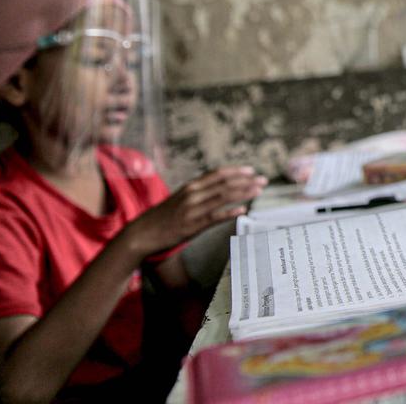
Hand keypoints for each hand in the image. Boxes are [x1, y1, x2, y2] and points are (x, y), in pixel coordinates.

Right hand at [122, 166, 266, 256]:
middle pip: (224, 183)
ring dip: (244, 192)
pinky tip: (243, 210)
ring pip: (223, 197)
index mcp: (191, 186)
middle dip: (246, 181)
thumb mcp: (181, 198)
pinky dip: (230, 212)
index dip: (236, 171)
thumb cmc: (164, 217)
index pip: (217, 174)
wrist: (142, 233)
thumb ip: (199, 192)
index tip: (251, 171)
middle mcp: (192, 194)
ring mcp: (192, 210)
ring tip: (258, 191)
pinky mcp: (191, 226)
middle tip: (263, 180)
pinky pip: (214, 217)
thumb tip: (220, 188)